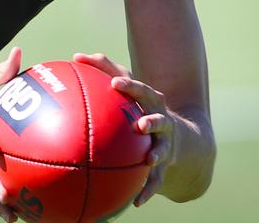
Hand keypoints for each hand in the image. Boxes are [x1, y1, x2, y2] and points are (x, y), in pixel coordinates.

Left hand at [73, 52, 176, 206]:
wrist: (182, 139)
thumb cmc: (142, 107)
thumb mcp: (128, 90)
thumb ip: (104, 70)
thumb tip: (76, 55)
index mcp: (151, 102)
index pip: (142, 90)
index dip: (130, 86)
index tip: (116, 84)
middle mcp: (162, 122)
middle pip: (160, 118)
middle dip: (153, 120)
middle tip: (141, 124)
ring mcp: (165, 144)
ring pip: (163, 149)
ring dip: (156, 153)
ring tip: (149, 159)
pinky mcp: (165, 166)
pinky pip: (156, 181)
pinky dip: (148, 190)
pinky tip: (137, 202)